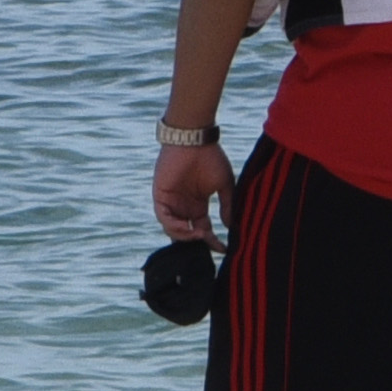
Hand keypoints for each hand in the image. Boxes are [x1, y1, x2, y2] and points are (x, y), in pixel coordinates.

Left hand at [152, 131, 232, 246]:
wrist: (195, 140)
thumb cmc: (211, 158)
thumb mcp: (224, 184)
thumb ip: (227, 205)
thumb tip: (230, 226)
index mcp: (198, 205)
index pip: (203, 229)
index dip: (212, 241)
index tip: (224, 250)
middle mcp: (183, 207)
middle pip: (186, 233)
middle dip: (196, 243)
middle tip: (208, 245)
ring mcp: (171, 203)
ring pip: (173, 229)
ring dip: (186, 235)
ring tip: (200, 234)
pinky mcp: (161, 196)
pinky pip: (164, 217)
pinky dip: (174, 225)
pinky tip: (187, 227)